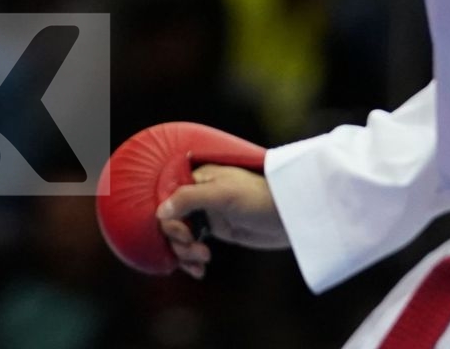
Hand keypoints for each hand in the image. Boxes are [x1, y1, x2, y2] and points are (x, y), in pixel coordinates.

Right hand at [155, 165, 289, 278]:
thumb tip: (160, 212)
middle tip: (195, 248)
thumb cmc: (258, 198)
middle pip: (171, 220)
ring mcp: (208, 214)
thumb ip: (189, 199)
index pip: (168, 199)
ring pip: (181, 236)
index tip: (184, 233)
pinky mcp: (218, 231)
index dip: (170, 219)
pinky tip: (199, 271)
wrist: (290, 216)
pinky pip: (194, 246)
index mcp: (198, 178)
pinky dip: (192, 261)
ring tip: (202, 260)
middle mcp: (199, 195)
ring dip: (185, 252)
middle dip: (178, 239)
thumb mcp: (223, 195)